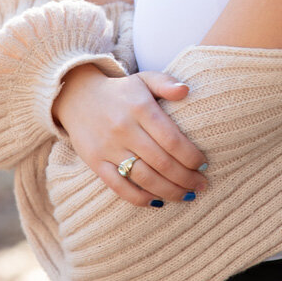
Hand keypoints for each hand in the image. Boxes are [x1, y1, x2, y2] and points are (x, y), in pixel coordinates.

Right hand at [52, 64, 208, 205]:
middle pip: (161, 162)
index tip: (204, 165)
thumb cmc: (122, 91)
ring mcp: (108, 148)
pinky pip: (119, 187)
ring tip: (187, 195)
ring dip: (169, 191)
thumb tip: (186, 90)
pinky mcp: (96, 162)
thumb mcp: (144, 79)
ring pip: (144, 178)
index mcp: (140, 108)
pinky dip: (140, 198)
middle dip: (186, 177)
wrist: (77, 97)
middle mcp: (124, 129)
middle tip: (201, 184)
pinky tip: (158, 201)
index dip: (191, 156)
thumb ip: (166, 83)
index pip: (172, 139)